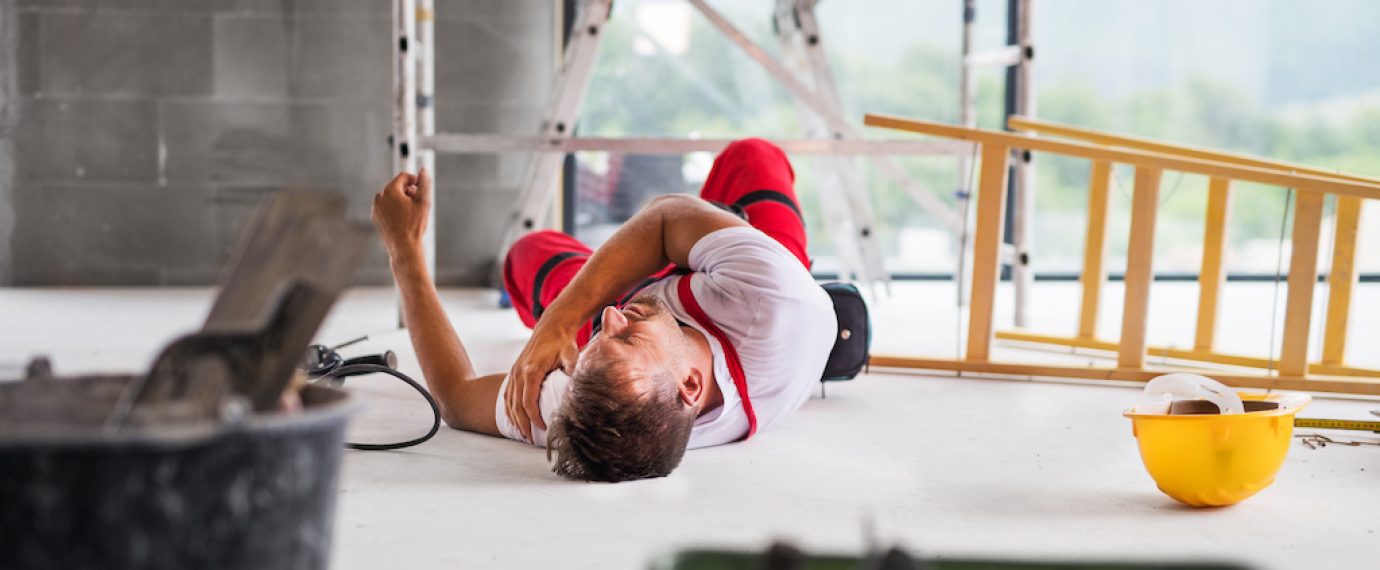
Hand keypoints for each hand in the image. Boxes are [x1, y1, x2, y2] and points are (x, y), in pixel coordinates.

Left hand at [371, 169, 430, 261]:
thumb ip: (424, 183)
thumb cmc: (414, 225)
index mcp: (390, 190)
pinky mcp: (376, 217)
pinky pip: (386, 207)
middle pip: (396, 186)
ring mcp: (376, 208)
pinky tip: (403, 220)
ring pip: (391, 197)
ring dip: (401, 200)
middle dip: (408, 191)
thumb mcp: (423, 202)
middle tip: (418, 203)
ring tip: (411, 212)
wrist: (404, 247)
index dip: (415, 180)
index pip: (403, 176)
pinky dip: (394, 209)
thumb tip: (424, 169)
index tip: (422, 189)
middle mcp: (379, 197)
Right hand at [506, 319, 579, 441]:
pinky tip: (513, 418)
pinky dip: (508, 407)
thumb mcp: (571, 353)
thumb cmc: (563, 341)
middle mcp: (519, 372)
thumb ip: (573, 366)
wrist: (552, 325)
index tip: (541, 427)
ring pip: (509, 400)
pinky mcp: (515, 370)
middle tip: (528, 438)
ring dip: (514, 418)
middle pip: (516, 404)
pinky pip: (507, 393)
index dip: (533, 417)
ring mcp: (515, 371)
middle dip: (522, 423)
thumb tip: (577, 382)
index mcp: (531, 370)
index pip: (528, 401)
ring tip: (521, 433)